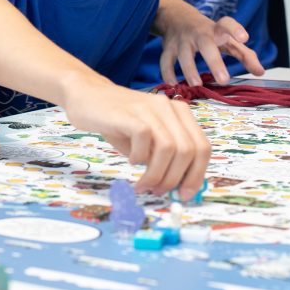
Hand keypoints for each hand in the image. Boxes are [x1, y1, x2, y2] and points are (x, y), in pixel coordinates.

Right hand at [64, 79, 209, 197]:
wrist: (87, 94)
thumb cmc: (119, 122)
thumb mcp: (148, 140)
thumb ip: (165, 158)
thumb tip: (179, 188)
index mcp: (180, 113)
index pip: (203, 147)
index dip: (196, 175)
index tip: (183, 195)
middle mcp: (169, 107)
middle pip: (189, 150)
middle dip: (175, 179)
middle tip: (158, 192)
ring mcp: (150, 108)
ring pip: (169, 148)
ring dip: (157, 175)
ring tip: (143, 185)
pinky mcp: (130, 113)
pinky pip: (144, 140)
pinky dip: (140, 158)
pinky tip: (131, 160)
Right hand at [160, 12, 264, 86]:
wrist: (177, 17)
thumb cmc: (209, 33)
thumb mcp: (227, 39)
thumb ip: (245, 55)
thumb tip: (260, 72)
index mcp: (216, 30)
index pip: (227, 24)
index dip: (235, 29)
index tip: (244, 38)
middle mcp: (199, 33)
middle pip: (206, 44)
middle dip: (214, 62)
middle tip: (223, 80)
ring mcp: (182, 40)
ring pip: (183, 54)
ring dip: (189, 69)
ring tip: (197, 85)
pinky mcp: (168, 47)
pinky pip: (166, 60)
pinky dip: (167, 73)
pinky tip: (173, 85)